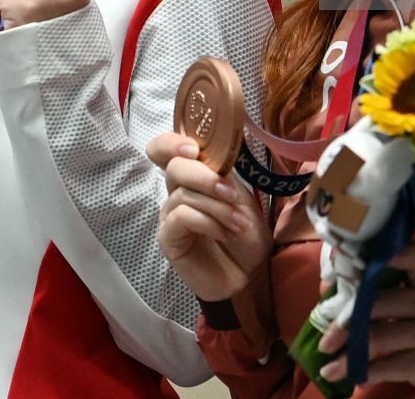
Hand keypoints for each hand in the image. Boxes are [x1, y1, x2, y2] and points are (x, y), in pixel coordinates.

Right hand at [146, 131, 270, 303]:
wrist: (250, 273)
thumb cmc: (244, 232)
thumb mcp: (238, 195)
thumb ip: (219, 172)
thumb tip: (205, 151)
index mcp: (191, 177)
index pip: (164, 149)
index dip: (171, 142)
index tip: (194, 149)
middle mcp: (175, 192)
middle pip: (175, 167)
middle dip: (206, 178)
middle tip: (231, 195)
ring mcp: (170, 215)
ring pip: (183, 194)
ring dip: (218, 208)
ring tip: (238, 224)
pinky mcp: (168, 238)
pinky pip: (182, 217)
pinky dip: (209, 223)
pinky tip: (226, 235)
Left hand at [317, 244, 414, 395]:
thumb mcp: (414, 311)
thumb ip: (381, 295)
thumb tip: (328, 285)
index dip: (392, 254)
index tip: (357, 259)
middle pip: (380, 302)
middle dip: (345, 323)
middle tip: (325, 342)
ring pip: (378, 335)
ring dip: (348, 354)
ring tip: (330, 367)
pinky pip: (387, 365)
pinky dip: (363, 372)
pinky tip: (352, 378)